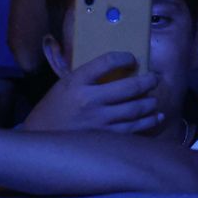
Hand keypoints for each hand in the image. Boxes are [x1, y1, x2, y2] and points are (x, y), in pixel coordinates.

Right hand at [18, 51, 162, 133]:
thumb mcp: (64, 85)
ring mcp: (98, 121)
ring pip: (134, 109)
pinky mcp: (104, 139)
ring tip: (154, 98)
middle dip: (147, 81)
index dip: (124, 57)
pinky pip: (133, 129)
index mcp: (76, 82)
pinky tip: (156, 116)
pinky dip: (148, 122)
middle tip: (154, 78)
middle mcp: (89, 100)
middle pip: (128, 87)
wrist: (40, 139)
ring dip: (150, 102)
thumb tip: (116, 67)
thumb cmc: (53, 109)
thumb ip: (87, 77)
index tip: (132, 58)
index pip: (106, 62)